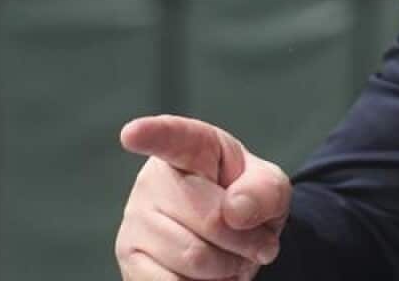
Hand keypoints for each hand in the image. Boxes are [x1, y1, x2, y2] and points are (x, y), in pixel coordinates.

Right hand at [116, 115, 290, 280]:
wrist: (230, 239)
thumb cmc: (245, 200)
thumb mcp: (269, 187)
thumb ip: (264, 190)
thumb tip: (236, 211)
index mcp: (191, 148)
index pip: (171, 138)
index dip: (152, 134)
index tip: (132, 133)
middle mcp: (153, 181)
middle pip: (211, 219)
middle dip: (246, 241)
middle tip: (257, 242)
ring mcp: (135, 222)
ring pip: (194, 258)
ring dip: (228, 267)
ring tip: (230, 256)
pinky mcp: (129, 261)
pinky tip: (206, 274)